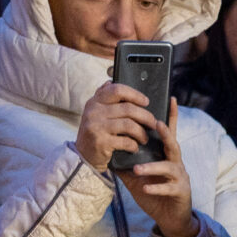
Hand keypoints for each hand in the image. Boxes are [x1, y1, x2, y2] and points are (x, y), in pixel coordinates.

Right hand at [74, 79, 174, 198]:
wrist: (82, 157)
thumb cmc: (94, 133)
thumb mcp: (94, 112)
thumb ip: (103, 98)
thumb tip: (111, 80)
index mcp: (94, 102)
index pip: (117, 90)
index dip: (135, 94)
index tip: (146, 101)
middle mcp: (94, 112)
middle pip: (128, 108)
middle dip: (145, 116)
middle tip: (153, 123)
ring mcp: (96, 127)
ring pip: (129, 124)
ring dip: (141, 132)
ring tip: (145, 138)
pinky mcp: (101, 142)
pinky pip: (125, 141)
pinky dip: (134, 145)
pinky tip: (135, 147)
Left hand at [120, 97, 197, 236]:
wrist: (171, 217)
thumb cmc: (154, 192)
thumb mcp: (138, 177)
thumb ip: (126, 163)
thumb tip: (107, 151)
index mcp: (165, 156)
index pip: (168, 133)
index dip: (171, 116)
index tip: (170, 98)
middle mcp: (175, 163)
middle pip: (173, 144)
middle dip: (166, 134)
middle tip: (156, 124)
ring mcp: (180, 177)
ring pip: (168, 167)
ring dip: (152, 167)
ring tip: (138, 168)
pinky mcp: (180, 192)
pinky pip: (168, 189)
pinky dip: (156, 188)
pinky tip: (146, 189)